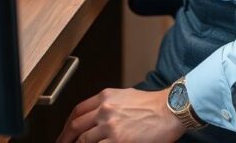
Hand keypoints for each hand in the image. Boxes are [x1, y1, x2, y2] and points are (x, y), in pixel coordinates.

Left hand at [55, 87, 185, 142]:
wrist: (170, 110)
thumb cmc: (153, 104)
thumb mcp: (126, 96)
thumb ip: (109, 104)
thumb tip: (97, 116)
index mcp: (106, 96)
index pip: (78, 111)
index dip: (67, 124)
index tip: (65, 133)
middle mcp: (105, 109)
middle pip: (75, 126)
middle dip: (65, 138)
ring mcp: (109, 126)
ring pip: (83, 141)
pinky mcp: (117, 140)